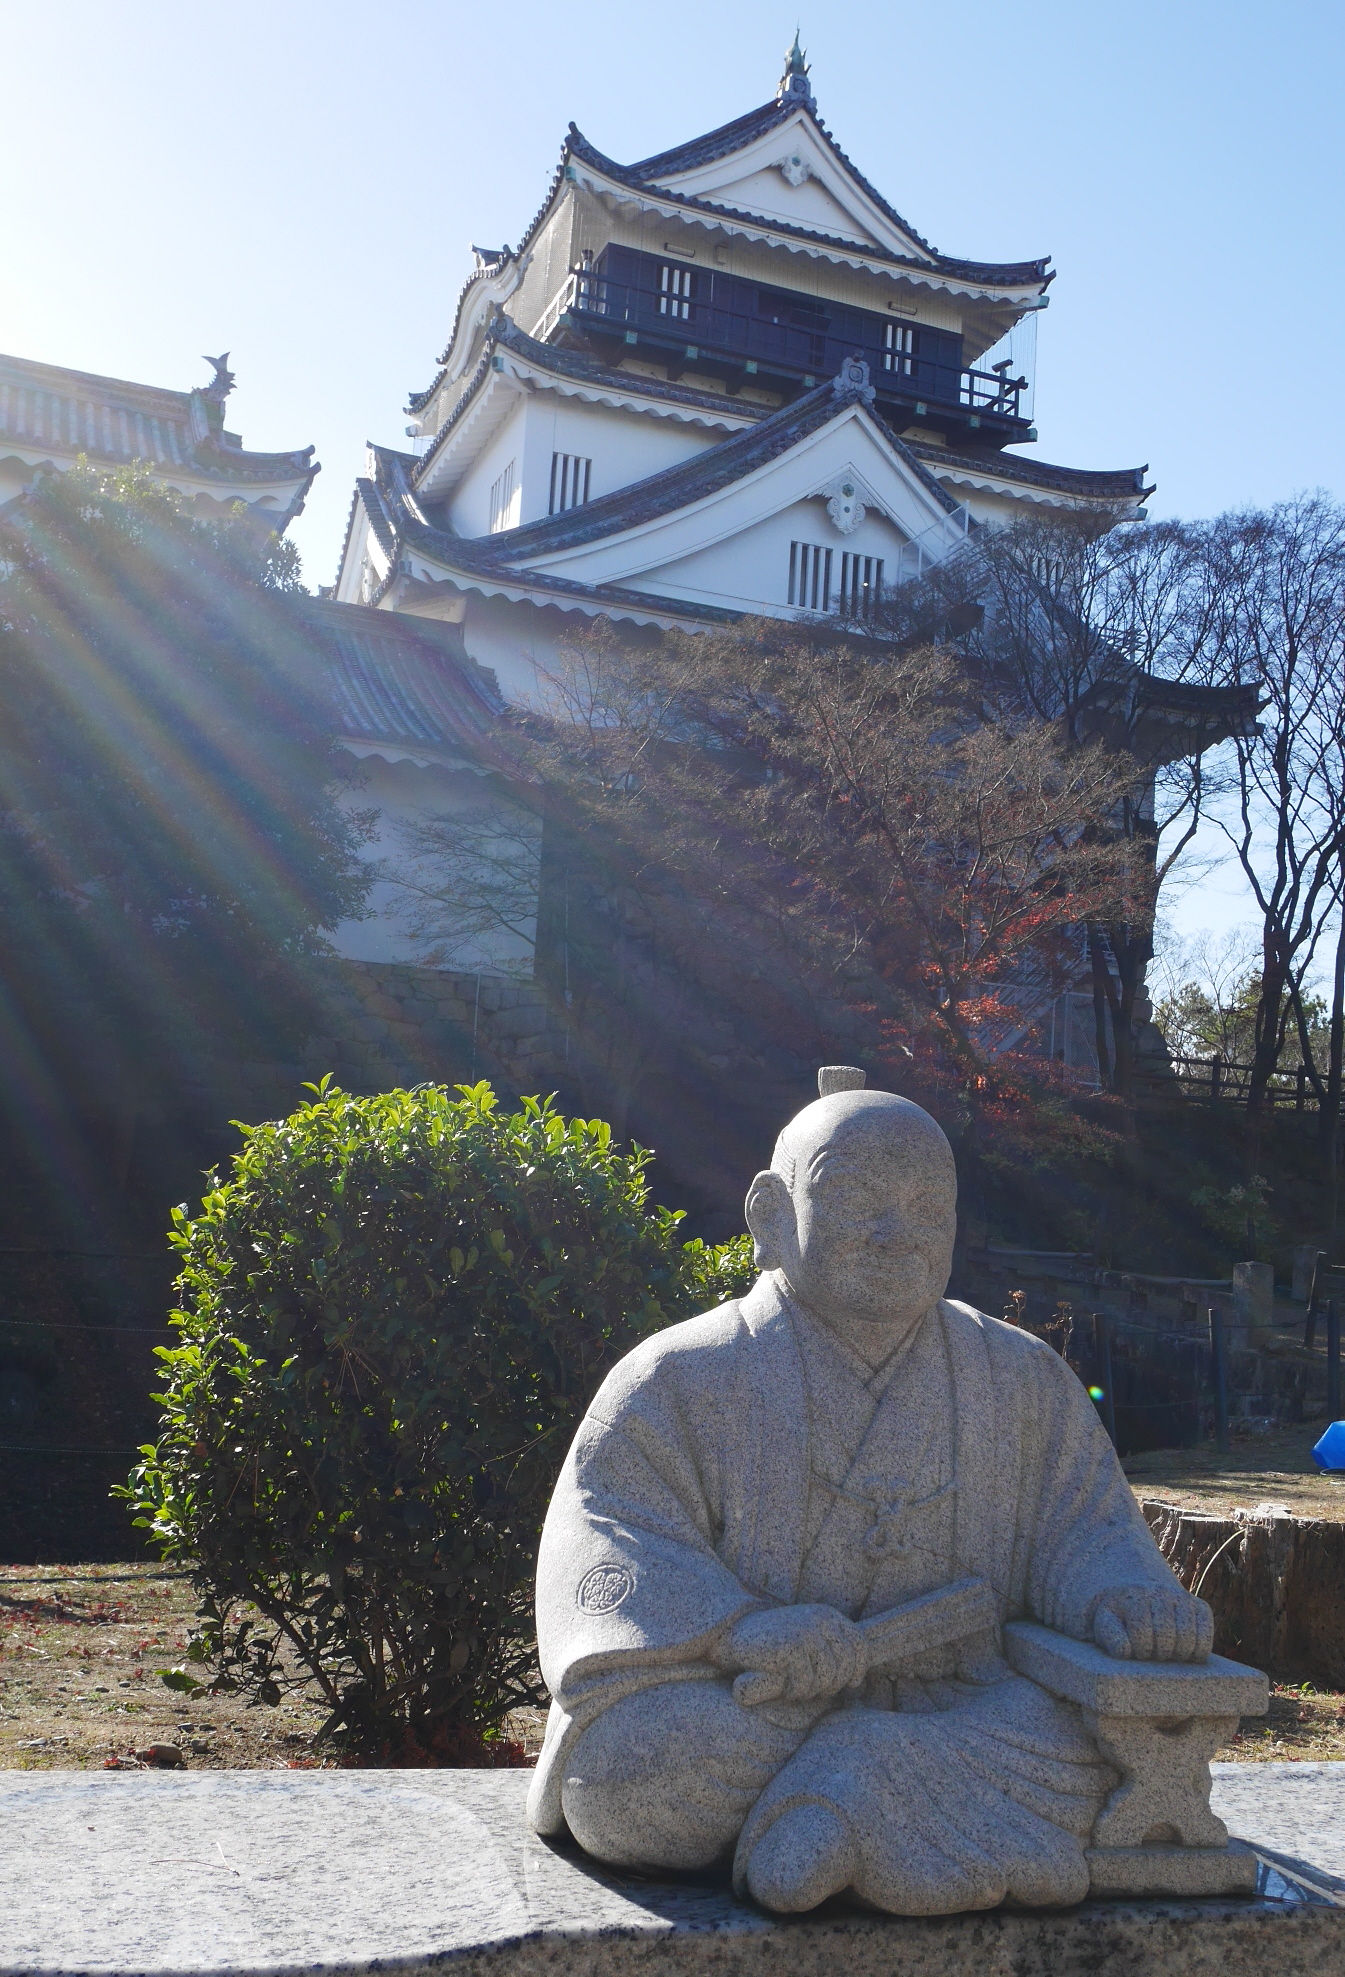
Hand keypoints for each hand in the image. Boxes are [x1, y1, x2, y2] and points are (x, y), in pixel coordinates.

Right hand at [716, 1603, 866, 1705]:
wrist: (737, 1632)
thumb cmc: (775, 1642)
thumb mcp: (808, 1637)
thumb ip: (831, 1650)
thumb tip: (859, 1683)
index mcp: (828, 1615)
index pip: (859, 1645)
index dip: (858, 1670)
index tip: (850, 1685)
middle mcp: (820, 1620)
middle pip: (845, 1666)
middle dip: (831, 1686)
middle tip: (812, 1690)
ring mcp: (805, 1632)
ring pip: (826, 1678)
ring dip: (811, 1691)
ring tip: (796, 1688)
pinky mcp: (790, 1647)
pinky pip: (804, 1682)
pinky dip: (794, 1691)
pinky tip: (782, 1685)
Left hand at [1092, 1585, 1213, 1662]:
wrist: (1139, 1598)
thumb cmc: (1120, 1620)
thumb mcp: (1105, 1626)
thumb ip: (1110, 1637)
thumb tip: (1126, 1650)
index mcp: (1132, 1596)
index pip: (1141, 1632)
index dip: (1139, 1650)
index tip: (1137, 1652)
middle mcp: (1159, 1591)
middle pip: (1166, 1635)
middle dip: (1159, 1653)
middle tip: (1154, 1654)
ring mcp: (1181, 1597)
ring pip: (1187, 1637)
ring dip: (1178, 1654)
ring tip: (1168, 1655)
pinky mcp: (1200, 1606)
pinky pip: (1206, 1634)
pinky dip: (1199, 1650)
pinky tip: (1187, 1654)